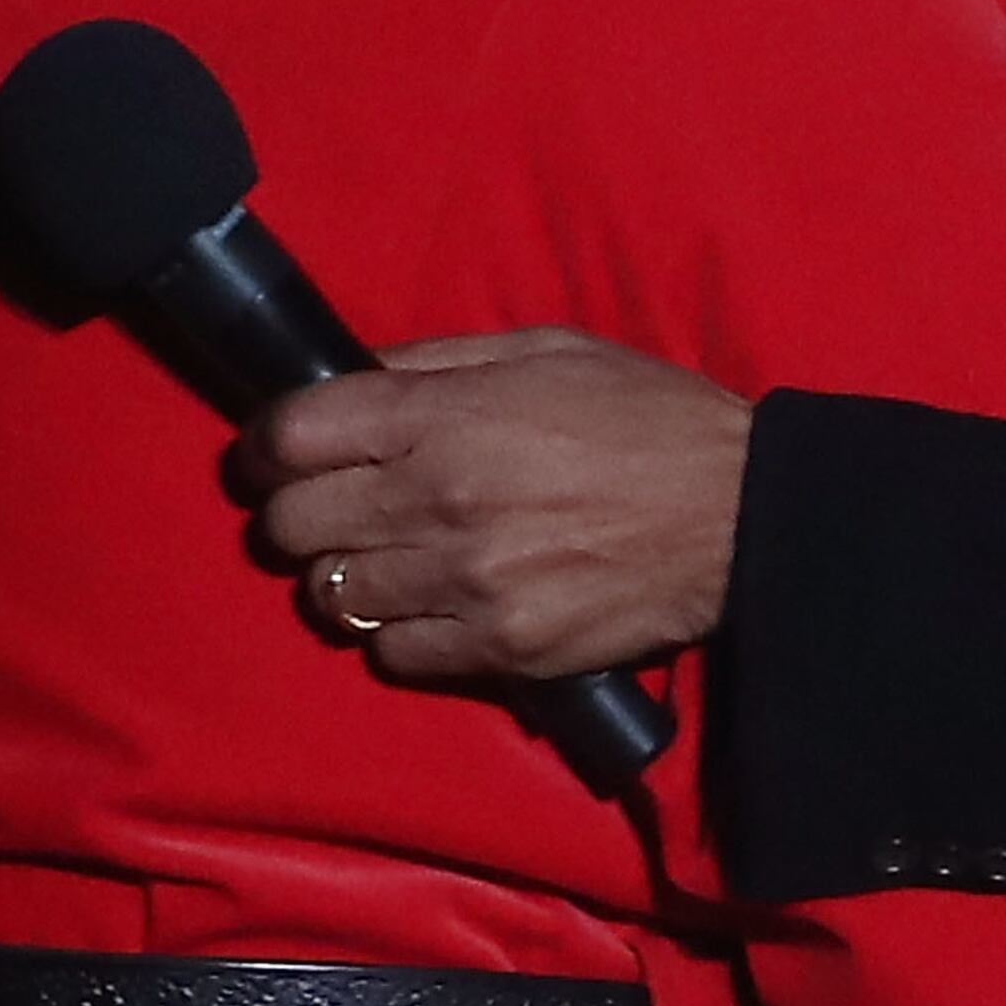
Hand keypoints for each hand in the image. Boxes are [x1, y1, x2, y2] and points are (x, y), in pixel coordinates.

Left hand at [241, 328, 751, 683]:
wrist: (737, 516)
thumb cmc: (645, 416)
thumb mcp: (544, 349)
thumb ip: (438, 361)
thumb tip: (355, 375)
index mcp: (446, 417)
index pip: (294, 436)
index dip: (268, 444)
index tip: (274, 452)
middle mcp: (439, 501)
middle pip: (295, 525)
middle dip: (295, 514)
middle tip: (325, 506)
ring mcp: (465, 584)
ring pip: (334, 598)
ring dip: (344, 576)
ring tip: (380, 558)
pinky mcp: (498, 649)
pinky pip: (394, 655)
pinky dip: (398, 633)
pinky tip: (431, 604)